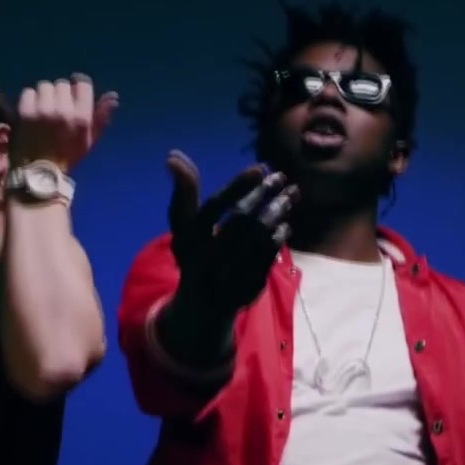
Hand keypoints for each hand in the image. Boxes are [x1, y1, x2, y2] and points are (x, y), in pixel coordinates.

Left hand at [11, 73, 118, 172]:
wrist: (39, 171)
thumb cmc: (67, 155)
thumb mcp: (88, 140)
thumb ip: (100, 117)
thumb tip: (113, 97)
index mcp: (82, 117)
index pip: (82, 84)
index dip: (77, 88)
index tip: (72, 95)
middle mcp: (63, 110)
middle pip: (62, 84)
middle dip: (60, 93)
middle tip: (56, 106)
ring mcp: (43, 109)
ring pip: (45, 86)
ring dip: (44, 95)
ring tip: (43, 108)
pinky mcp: (25, 111)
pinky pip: (29, 92)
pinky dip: (30, 99)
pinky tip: (32, 111)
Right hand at [164, 151, 297, 315]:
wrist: (200, 308)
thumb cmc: (193, 256)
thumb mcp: (182, 228)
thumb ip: (183, 192)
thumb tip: (173, 156)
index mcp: (188, 238)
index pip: (213, 206)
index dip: (236, 186)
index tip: (259, 168)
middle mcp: (206, 257)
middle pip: (240, 220)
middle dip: (263, 195)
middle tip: (280, 177)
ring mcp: (227, 275)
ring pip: (257, 238)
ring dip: (276, 213)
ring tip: (290, 195)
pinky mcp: (245, 289)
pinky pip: (266, 259)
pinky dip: (277, 239)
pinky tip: (285, 224)